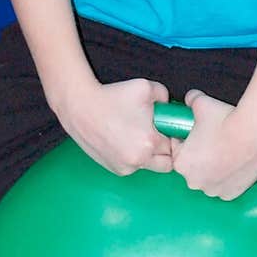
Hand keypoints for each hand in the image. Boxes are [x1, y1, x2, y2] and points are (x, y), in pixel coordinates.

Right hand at [57, 77, 173, 176]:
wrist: (81, 107)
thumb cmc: (112, 97)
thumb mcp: (145, 87)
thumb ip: (165, 96)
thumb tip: (169, 105)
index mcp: (150, 142)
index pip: (175, 146)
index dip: (172, 135)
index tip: (166, 127)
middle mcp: (139, 160)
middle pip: (167, 164)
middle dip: (165, 150)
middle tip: (156, 134)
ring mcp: (125, 167)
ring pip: (149, 166)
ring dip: (148, 155)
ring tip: (136, 134)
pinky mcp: (115, 169)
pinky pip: (133, 167)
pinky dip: (133, 157)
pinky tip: (123, 140)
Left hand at [170, 90, 256, 200]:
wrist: (254, 133)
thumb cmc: (225, 120)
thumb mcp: (202, 103)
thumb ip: (191, 100)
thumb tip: (189, 98)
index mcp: (181, 162)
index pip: (177, 149)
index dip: (186, 138)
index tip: (197, 132)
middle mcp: (193, 181)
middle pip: (192, 166)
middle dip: (199, 155)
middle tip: (213, 140)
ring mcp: (213, 190)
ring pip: (208, 177)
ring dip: (213, 168)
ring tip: (225, 151)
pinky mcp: (230, 194)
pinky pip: (223, 186)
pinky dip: (227, 177)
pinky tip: (234, 162)